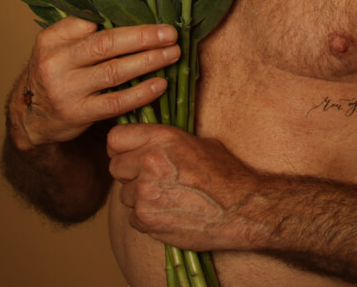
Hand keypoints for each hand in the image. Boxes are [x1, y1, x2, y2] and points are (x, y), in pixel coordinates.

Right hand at [10, 17, 180, 149]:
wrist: (31, 116)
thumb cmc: (55, 72)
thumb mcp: (56, 46)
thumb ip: (81, 28)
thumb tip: (125, 9)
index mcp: (51, 39)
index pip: (89, 21)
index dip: (122, 17)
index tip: (151, 13)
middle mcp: (56, 63)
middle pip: (106, 44)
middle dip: (142, 37)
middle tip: (170, 34)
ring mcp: (67, 90)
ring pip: (114, 72)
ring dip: (148, 61)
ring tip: (172, 54)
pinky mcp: (79, 114)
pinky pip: (115, 102)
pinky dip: (141, 93)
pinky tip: (160, 84)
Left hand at [108, 124, 264, 251]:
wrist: (241, 209)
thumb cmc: (226, 175)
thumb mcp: (198, 143)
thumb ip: (166, 142)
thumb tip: (146, 141)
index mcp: (163, 138)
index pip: (115, 138)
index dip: (120, 147)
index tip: (128, 154)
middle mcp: (149, 161)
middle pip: (115, 167)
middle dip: (129, 174)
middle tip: (151, 180)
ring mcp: (145, 191)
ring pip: (124, 195)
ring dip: (139, 198)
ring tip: (167, 198)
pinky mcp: (146, 218)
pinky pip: (133, 218)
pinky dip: (147, 218)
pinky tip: (170, 214)